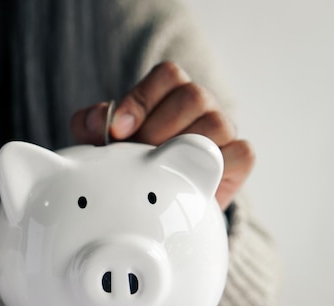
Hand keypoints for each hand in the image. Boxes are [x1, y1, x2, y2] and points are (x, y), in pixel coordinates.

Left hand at [69, 61, 253, 210]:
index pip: (167, 74)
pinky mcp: (238, 160)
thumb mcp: (106, 144)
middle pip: (193, 95)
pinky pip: (241, 153)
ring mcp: (223, 131)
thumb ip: (93, 126)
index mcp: (170, 93)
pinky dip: (216, 166)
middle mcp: (201, 106)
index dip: (141, 99)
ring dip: (183, 150)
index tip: (117, 131)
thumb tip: (93, 120)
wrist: (161, 204)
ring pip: (216, 124)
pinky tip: (188, 182)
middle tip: (139, 156)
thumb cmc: (134, 164)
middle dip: (158, 129)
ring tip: (159, 173)